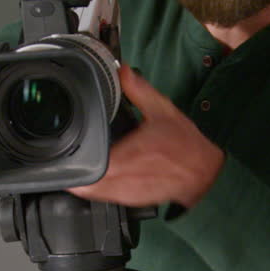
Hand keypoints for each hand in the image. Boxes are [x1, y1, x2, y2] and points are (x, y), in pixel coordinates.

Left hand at [69, 64, 224, 208]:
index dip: (72, 166)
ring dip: (84, 183)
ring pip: (95, 195)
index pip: (90, 168)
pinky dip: (100, 188)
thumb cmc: (187, 144)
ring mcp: (130, 193)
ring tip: (79, 167)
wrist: (206, 171)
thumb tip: (122, 70)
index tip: (62, 157)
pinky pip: (108, 198)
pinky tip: (101, 176)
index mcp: (129, 155)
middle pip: (86, 185)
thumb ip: (139, 89)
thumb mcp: (163, 109)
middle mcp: (127, 178)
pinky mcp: (134, 200)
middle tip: (65, 158)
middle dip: (74, 172)